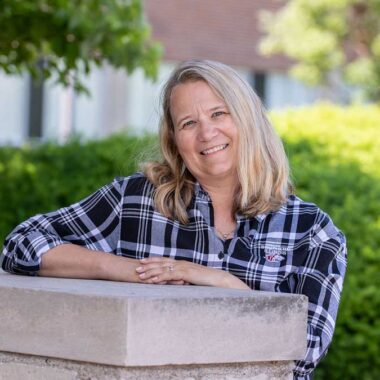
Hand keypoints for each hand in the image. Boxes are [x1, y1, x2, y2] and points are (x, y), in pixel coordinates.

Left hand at [135, 257, 250, 289]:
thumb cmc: (208, 281)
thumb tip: (178, 283)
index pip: (165, 261)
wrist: (219, 279)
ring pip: (163, 268)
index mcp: (183, 264)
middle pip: (161, 263)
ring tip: (140, 274)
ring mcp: (183, 268)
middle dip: (148, 264)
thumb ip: (184, 279)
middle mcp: (181, 264)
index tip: (143, 261)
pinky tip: (152, 280)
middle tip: (136, 266)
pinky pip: (170, 276)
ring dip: (150, 271)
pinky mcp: (185, 274)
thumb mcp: (194, 279)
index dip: (153, 261)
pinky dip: (159, 277)